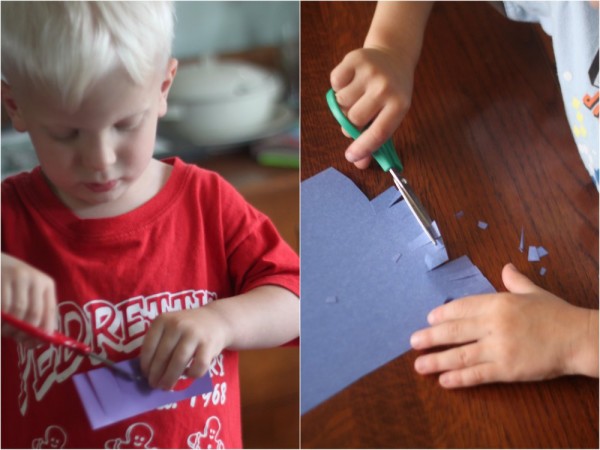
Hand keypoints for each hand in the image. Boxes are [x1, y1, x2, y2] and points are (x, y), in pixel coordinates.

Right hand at [1, 253, 56, 341]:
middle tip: (17, 340)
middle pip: (34, 313)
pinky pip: (1, 307)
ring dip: (10, 328)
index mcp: (47, 284)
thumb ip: (36, 311)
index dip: (44, 331)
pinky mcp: (1, 279)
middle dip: (25, 332)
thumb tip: (38, 340)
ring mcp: (17, 277)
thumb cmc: (15, 283)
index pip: (50, 311)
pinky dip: (0, 320)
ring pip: (16, 312)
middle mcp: (35, 279)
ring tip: (5, 331)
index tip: (35, 343)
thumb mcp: (30, 292)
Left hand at [139, 305, 230, 389]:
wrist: (216, 320)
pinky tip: (188, 374)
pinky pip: (198, 366)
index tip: (146, 375)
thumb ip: (158, 342)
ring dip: (170, 378)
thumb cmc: (187, 328)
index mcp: (163, 320)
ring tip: (166, 386)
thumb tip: (147, 371)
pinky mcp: (209, 344)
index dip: (145, 365)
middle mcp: (177, 325)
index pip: (149, 347)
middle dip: (156, 375)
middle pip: (162, 357)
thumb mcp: (169, 326)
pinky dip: (191, 374)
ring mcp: (194, 334)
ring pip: (178, 362)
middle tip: (154, 385)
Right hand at [330, 46, 414, 168]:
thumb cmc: (391, 93)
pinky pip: (334, 83)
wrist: (394, 55)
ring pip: (341, 102)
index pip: (378, 133)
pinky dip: (338, 86)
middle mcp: (386, 88)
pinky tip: (351, 81)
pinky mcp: (355, 58)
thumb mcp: (390, 114)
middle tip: (355, 117)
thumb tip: (359, 163)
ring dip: (343, 104)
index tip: (351, 156)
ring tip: (356, 95)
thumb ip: (375, 140)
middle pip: (354, 119)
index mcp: (399, 105)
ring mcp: (370, 72)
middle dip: (349, 123)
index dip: (363, 148)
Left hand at [410, 263, 597, 387]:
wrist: (580, 338)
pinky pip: (478, 374)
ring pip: (460, 355)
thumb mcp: (534, 292)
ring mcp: (500, 348)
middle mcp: (494, 324)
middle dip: (430, 337)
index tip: (429, 318)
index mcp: (498, 303)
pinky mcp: (508, 369)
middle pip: (454, 331)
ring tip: (419, 365)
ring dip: (437, 360)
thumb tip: (505, 267)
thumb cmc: (556, 314)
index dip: (443, 314)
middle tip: (412, 342)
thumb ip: (515, 281)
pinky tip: (444, 381)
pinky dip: (459, 378)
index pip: (462, 307)